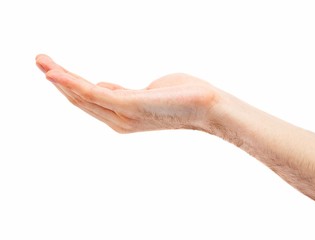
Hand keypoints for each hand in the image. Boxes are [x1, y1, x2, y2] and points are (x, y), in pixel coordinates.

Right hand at [36, 55, 217, 132]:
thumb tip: (105, 87)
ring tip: (41, 61)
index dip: (69, 85)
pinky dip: (71, 83)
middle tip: (40, 60)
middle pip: (81, 100)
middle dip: (58, 80)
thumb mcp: (147, 92)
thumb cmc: (183, 96)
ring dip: (59, 78)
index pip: (90, 100)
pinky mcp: (128, 106)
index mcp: (123, 115)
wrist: (209, 105)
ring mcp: (122, 115)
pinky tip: (54, 73)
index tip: (54, 69)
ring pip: (82, 97)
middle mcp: (118, 120)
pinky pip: (93, 94)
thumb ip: (123, 92)